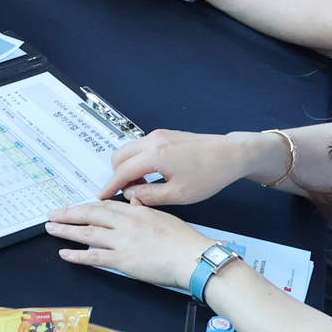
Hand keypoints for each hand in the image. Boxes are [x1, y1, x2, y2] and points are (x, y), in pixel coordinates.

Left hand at [45, 199, 211, 289]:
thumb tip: (134, 200)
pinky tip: (65, 253)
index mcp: (135, 211)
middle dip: (68, 214)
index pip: (103, 205)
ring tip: (51, 228)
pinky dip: (77, 255)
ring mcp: (122, 241)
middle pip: (89, 214)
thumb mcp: (163, 215)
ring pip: (87, 233)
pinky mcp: (123, 260)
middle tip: (52, 214)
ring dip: (66, 230)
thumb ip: (144, 208)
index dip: (85, 206)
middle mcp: (125, 223)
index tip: (73, 207)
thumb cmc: (184, 240)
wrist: (193, 257)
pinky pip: (94, 257)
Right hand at [95, 128, 260, 205]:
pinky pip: (140, 147)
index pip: (122, 172)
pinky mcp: (164, 135)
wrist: (231, 154)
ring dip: (127, 167)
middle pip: (119, 157)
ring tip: (139, 186)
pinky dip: (137, 160)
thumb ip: (151, 196)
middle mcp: (152, 141)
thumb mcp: (180, 194)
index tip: (101, 196)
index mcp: (154, 155)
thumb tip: (132, 197)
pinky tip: (149, 174)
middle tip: (125, 193)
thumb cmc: (210, 174)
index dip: (109, 186)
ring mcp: (158, 135)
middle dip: (117, 176)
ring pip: (128, 150)